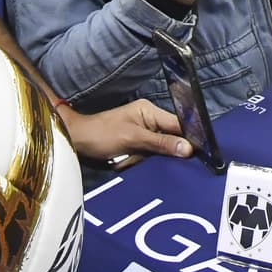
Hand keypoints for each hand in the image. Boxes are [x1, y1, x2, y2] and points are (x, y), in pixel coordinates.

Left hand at [61, 99, 192, 162]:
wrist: (78, 141)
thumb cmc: (101, 135)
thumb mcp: (133, 139)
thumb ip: (162, 143)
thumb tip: (188, 149)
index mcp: (150, 110)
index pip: (178, 124)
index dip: (187, 139)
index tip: (194, 155)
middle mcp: (149, 119)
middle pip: (171, 138)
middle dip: (161, 152)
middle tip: (142, 156)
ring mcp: (143, 131)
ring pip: (159, 149)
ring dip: (146, 158)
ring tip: (128, 158)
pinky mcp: (137, 143)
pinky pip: (148, 154)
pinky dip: (139, 161)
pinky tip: (126, 160)